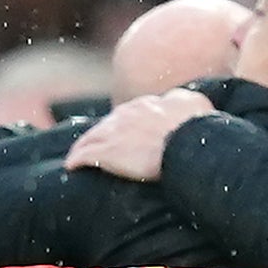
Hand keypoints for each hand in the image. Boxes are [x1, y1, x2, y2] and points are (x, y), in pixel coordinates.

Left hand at [65, 89, 212, 183]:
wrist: (184, 141)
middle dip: (97, 136)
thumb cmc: (195, 126)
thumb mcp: (196, 105)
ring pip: (89, 139)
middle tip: (92, 148)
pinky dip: (75, 160)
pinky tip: (71, 167)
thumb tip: (186, 99)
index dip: (121, 126)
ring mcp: (112, 133)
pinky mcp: (105, 153)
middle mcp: (124, 116)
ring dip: (82, 148)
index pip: (126, 115)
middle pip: (103, 126)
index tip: (120, 135)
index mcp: (144, 106)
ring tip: (76, 157)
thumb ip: (186, 100)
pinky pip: (83, 156)